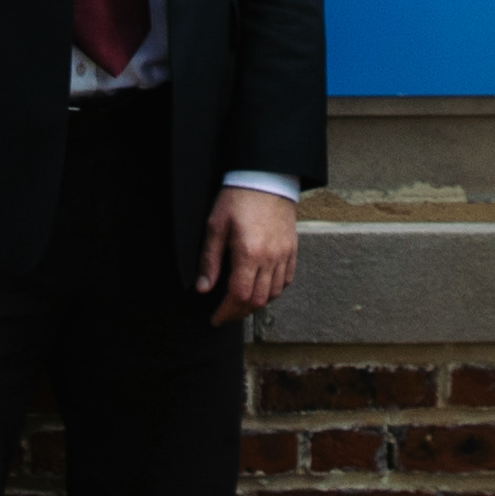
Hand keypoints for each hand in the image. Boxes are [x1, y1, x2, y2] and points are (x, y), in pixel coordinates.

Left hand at [195, 185, 299, 324]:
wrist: (267, 177)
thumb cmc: (238, 198)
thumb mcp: (216, 226)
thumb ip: (209, 261)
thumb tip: (203, 289)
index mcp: (248, 253)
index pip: (238, 296)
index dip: (226, 312)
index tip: (215, 318)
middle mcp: (269, 258)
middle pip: (257, 300)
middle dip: (239, 312)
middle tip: (225, 313)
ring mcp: (283, 255)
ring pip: (274, 293)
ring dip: (256, 303)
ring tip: (241, 302)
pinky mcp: (292, 249)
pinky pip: (287, 279)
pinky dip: (275, 290)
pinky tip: (262, 288)